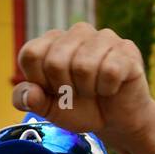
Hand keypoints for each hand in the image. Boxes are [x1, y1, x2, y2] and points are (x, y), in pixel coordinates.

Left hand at [12, 23, 154, 146]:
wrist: (114, 120)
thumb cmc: (78, 108)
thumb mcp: (46, 109)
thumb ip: (28, 101)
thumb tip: (29, 94)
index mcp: (51, 42)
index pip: (31, 54)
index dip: (39, 80)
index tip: (52, 89)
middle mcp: (76, 33)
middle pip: (55, 62)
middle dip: (64, 89)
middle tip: (77, 93)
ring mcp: (103, 37)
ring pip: (83, 66)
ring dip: (87, 90)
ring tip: (94, 89)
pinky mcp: (126, 49)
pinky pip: (109, 71)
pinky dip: (107, 89)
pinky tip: (111, 87)